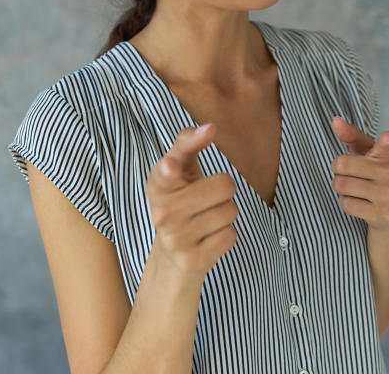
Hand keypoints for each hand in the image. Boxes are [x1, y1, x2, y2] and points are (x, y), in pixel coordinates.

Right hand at [145, 123, 239, 279]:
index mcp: (158, 185)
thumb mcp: (181, 168)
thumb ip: (189, 142)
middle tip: (207, 197)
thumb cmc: (181, 198)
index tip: (172, 166)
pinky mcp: (192, 261)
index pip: (166, 171)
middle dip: (225, 189)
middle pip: (224, 186)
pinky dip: (226, 234)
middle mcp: (162, 213)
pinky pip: (231, 236)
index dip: (171, 168)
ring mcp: (175, 239)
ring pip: (231, 211)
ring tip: (206, 218)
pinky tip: (208, 237)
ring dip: (225, 213)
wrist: (172, 253)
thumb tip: (210, 127)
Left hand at [329, 116, 388, 231]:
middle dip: (338, 169)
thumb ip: (351, 134)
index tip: (387, 137)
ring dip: (340, 187)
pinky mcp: (382, 214)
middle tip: (347, 172)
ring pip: (342, 184)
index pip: (387, 144)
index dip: (385, 141)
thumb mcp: (366, 152)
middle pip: (344, 164)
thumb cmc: (374, 175)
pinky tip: (358, 202)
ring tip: (352, 188)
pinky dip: (345, 203)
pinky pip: (346, 204)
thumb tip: (335, 120)